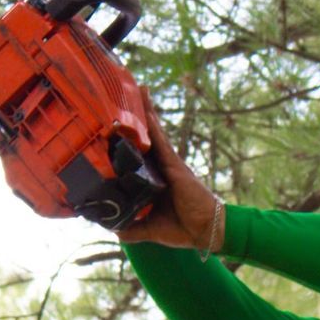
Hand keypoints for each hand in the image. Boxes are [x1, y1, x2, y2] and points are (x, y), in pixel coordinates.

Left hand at [118, 91, 222, 251]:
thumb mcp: (150, 229)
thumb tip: (113, 229)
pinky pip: (160, 139)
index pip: (137, 156)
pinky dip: (152, 123)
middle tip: (125, 93)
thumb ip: (133, 228)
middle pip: (145, 137)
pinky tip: (146, 106)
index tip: (114, 125)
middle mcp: (160, 168)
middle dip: (138, 116)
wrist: (206, 231)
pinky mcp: (174, 164)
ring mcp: (168, 163)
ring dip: (145, 111)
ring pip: (153, 132)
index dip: (128, 140)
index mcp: (153, 180)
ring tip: (137, 88)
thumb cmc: (183, 228)